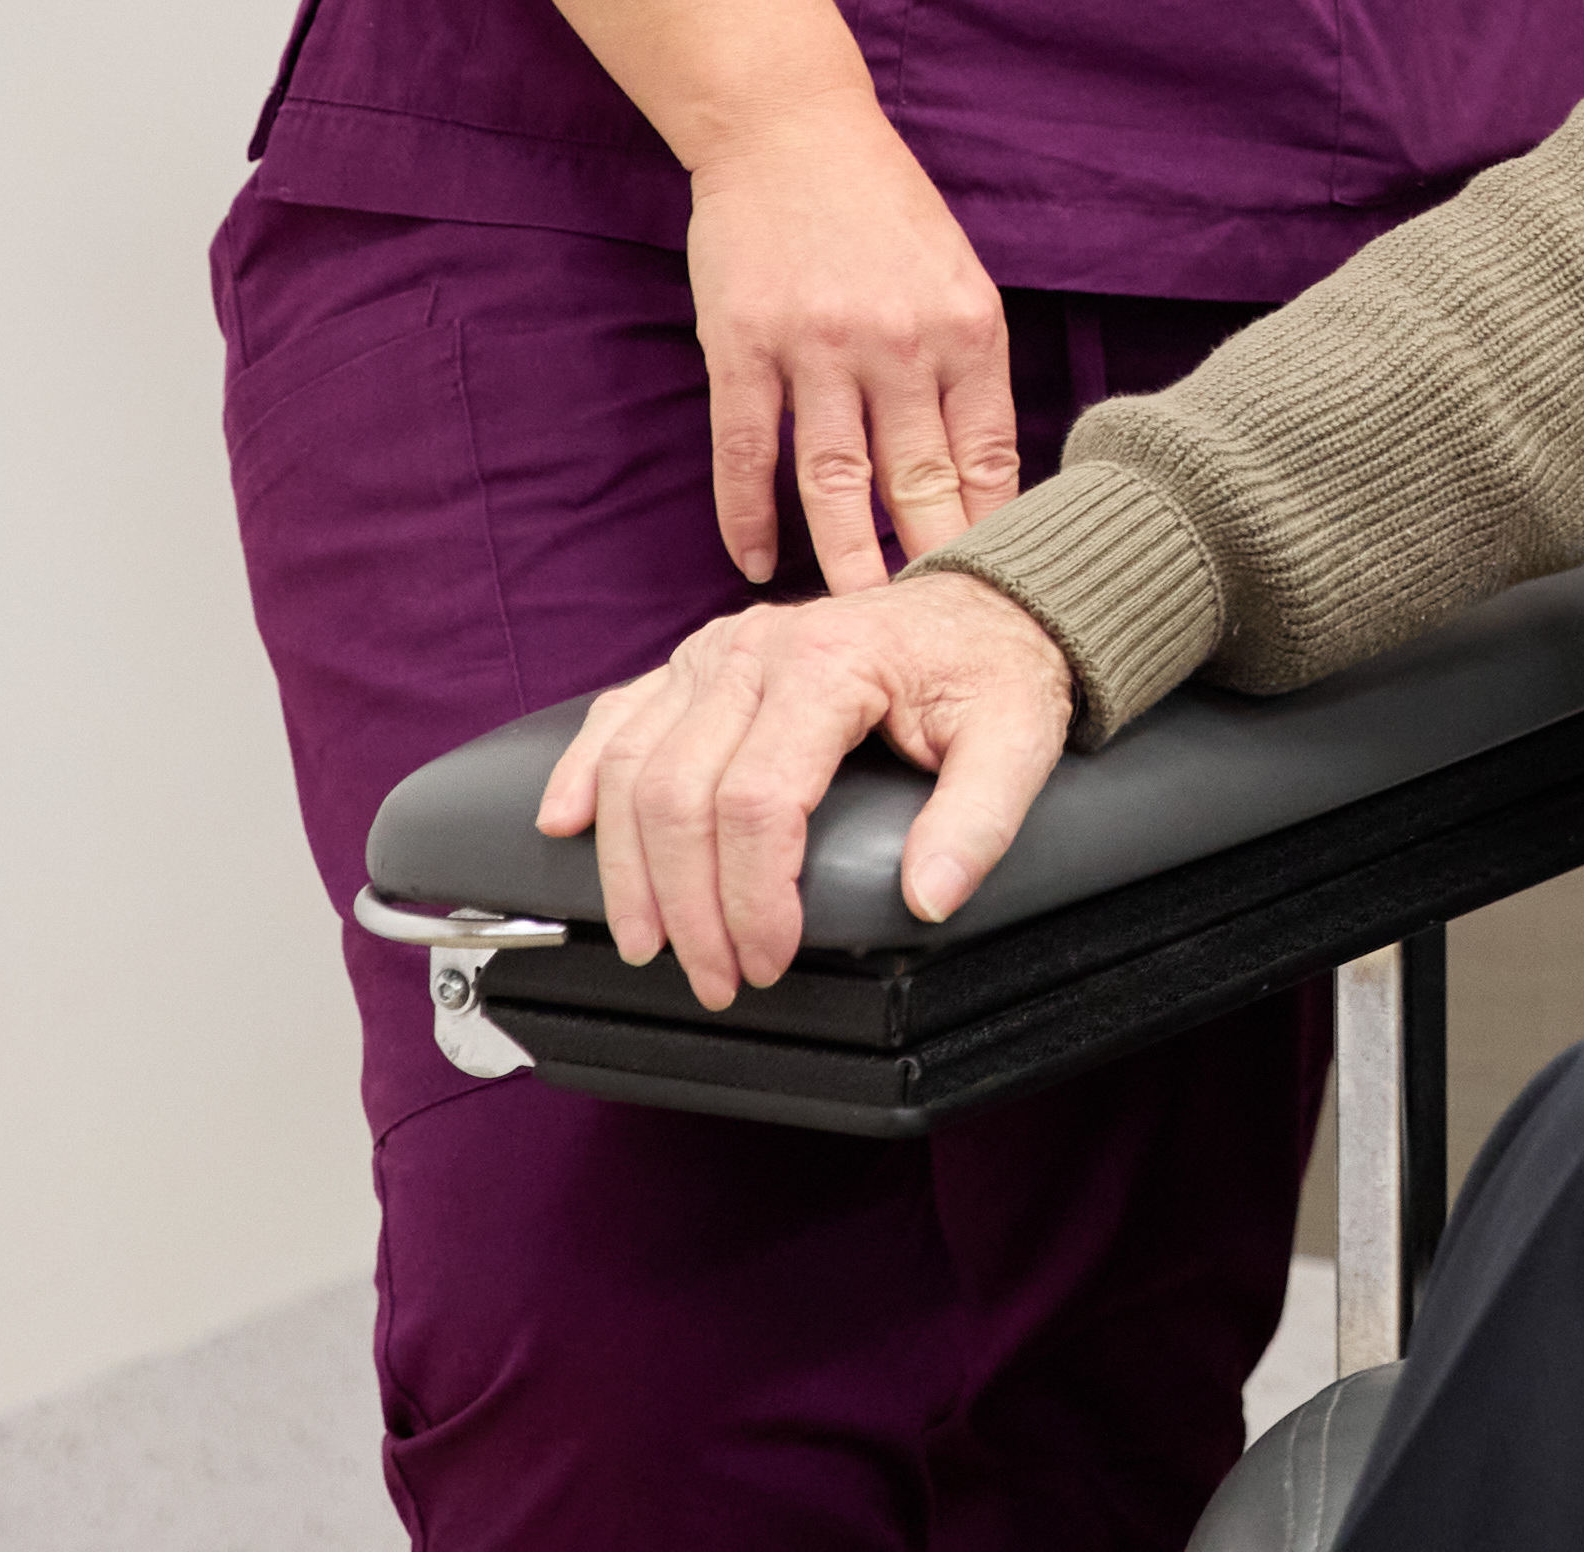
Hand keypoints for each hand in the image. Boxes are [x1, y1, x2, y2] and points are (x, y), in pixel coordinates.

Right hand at [532, 573, 1076, 1003]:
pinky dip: (583, 773)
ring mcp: (714, 653)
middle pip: (679, 794)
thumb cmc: (994, 669)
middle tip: (715, 978)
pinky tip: (563, 826)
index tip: (769, 960)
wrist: (984, 605)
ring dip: (627, 867)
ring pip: (631, 765)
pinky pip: (616, 717)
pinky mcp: (695, 663)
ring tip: (649, 942)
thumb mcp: (1019, 736)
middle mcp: (754, 651)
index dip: (752, 898)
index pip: (757, 803)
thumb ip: (980, 818)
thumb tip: (930, 898)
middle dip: (686, 905)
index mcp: (826, 665)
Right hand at [679, 96, 1017, 591]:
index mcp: (966, 328)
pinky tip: (753, 563)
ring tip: (847, 627)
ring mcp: (817, 347)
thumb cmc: (880, 206)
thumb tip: (979, 472)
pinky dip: (746, 516)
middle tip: (927, 639)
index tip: (989, 591)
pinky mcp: (743, 347)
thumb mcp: (953, 275)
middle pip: (919, 484)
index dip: (988, 532)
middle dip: (927, 567)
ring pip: (835, 486)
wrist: (789, 126)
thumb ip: (963, 365)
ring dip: (842, 564)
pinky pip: (747, 453)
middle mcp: (899, 343)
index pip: (988, 457)